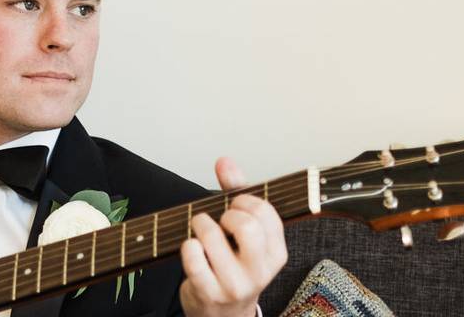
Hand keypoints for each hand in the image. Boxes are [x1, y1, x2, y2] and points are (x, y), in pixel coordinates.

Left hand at [178, 157, 286, 316]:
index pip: (265, 212)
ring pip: (212, 236)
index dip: (244, 200)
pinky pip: (192, 255)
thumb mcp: (243, 231)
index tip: (235, 205)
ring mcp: (235, 284)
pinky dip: (188, 246)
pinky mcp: (209, 292)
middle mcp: (260, 271)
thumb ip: (236, 192)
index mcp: (276, 253)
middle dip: (226, 213)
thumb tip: (225, 161)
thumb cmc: (233, 264)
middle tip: (221, 220)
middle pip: (246, 225)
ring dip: (200, 224)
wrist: (222, 313)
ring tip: (201, 231)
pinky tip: (193, 249)